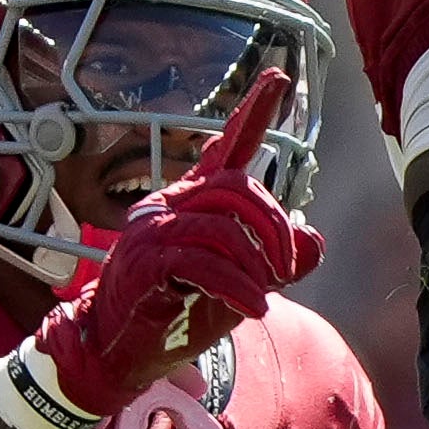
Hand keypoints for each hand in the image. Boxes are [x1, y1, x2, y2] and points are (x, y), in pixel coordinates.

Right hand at [30, 71, 320, 417]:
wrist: (116, 352)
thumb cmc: (176, 314)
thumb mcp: (240, 286)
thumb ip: (275, 261)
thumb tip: (312, 238)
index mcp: (191, 201)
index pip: (226, 148)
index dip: (252, 113)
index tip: (276, 76)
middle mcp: (169, 205)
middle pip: (238, 189)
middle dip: (274, 228)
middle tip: (286, 269)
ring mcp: (154, 231)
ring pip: (224, 226)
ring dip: (257, 265)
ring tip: (262, 296)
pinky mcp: (147, 263)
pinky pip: (204, 264)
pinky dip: (238, 288)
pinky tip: (254, 309)